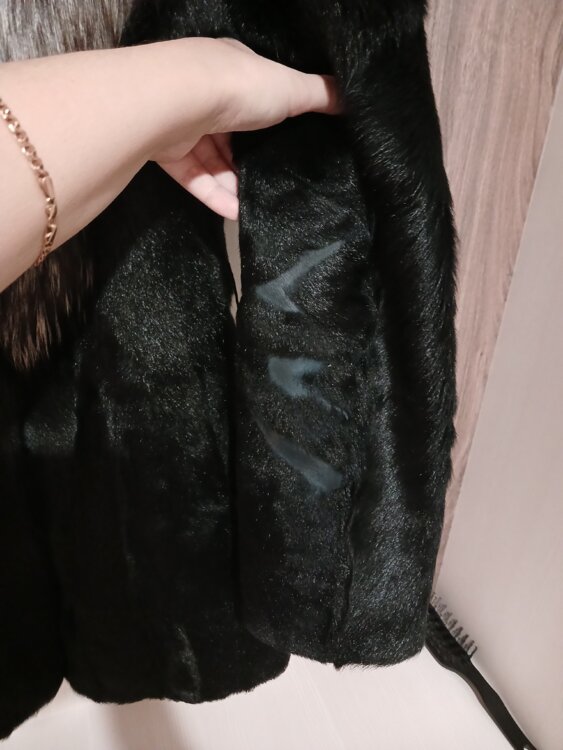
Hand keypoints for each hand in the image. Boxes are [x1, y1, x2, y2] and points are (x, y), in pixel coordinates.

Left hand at [152, 38, 339, 219]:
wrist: (179, 101)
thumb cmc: (240, 88)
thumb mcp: (292, 87)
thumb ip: (320, 95)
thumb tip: (351, 99)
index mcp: (232, 71)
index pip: (253, 96)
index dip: (270, 119)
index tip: (289, 144)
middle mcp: (204, 94)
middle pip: (231, 133)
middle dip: (250, 160)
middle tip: (274, 182)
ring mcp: (183, 123)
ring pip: (213, 161)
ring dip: (234, 184)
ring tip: (257, 205)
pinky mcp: (168, 152)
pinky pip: (196, 179)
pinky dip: (215, 196)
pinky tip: (237, 213)